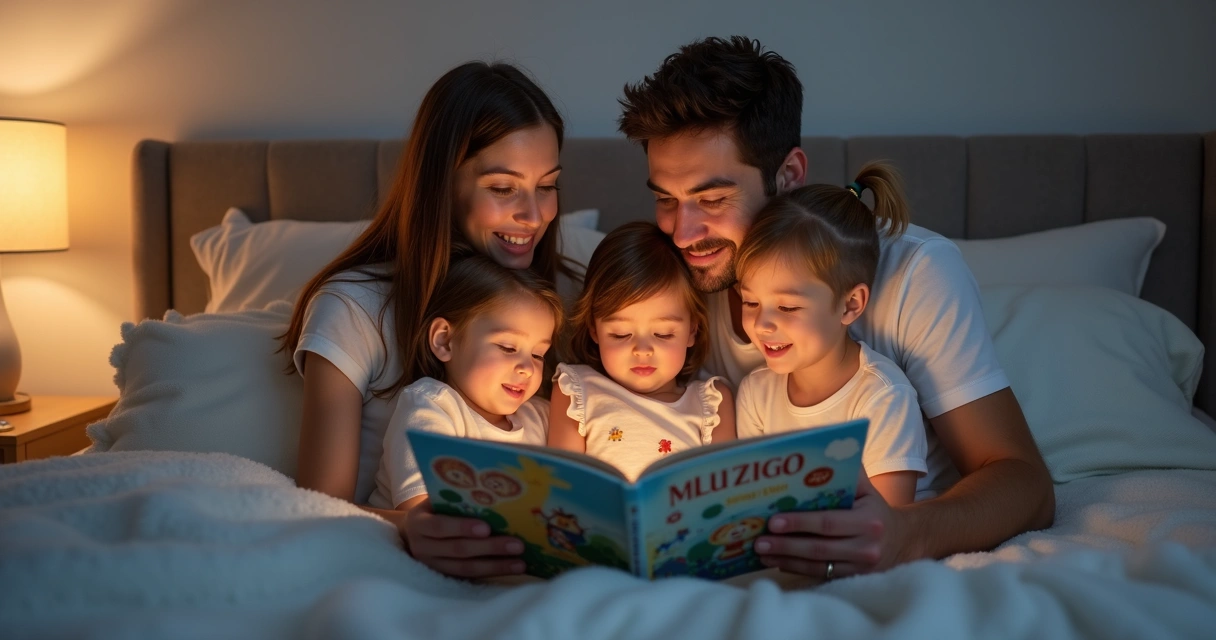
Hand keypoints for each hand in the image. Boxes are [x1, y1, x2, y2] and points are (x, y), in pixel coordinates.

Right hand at [402, 498, 526, 577]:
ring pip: (466, 569)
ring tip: (520, 563)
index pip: (440, 527)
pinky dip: (492, 572)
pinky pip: (470, 577)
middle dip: (489, 548)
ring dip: (496, 566)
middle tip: (517, 544)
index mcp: (418, 523)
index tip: (486, 528)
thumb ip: (456, 499)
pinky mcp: (445, 577)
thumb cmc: (434, 509)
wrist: (414, 532)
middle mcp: (422, 547)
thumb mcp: (437, 500)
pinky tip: (512, 568)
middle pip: (458, 550)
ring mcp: (433, 566)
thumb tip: (494, 494)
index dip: (462, 528)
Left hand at [752, 473, 908, 581]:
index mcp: (869, 520)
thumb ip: (846, 471)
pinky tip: (777, 561)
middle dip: (786, 544)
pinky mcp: (853, 578)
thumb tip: (819, 451)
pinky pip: (820, 575)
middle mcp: (867, 547)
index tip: (774, 521)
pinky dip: (796, 568)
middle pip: (819, 548)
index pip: (828, 522)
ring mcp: (860, 567)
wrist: (901, 540)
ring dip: (786, 559)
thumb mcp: (866, 488)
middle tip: (759, 540)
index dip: (800, 522)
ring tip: (761, 552)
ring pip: (817, 565)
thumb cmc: (873, 508)